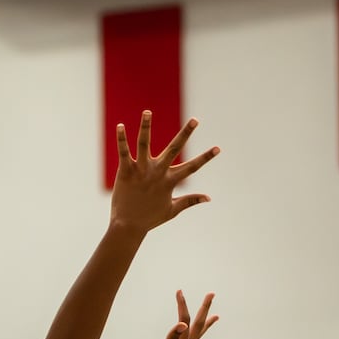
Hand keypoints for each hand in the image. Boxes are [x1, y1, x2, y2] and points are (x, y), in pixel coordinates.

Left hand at [110, 112, 217, 234]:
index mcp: (170, 181)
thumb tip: (208, 198)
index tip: (218, 148)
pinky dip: (122, 139)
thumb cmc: (150, 218)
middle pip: (174, 149)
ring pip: (144, 144)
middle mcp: (157, 173)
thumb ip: (190, 201)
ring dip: (146, 127)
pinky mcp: (125, 171)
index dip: (206, 158)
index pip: (192, 167)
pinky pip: (123, 152)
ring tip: (147, 111)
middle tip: (195, 120)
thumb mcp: (172, 209)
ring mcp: (141, 170)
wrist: (128, 226)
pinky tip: (120, 126)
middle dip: (186, 134)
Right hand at [146, 290, 218, 338]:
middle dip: (205, 307)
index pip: (185, 319)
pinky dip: (194, 332)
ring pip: (198, 331)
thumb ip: (172, 338)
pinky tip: (191, 333)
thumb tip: (183, 324)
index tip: (179, 291)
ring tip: (216, 315)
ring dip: (206, 321)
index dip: (182, 304)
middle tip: (212, 294)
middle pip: (199, 322)